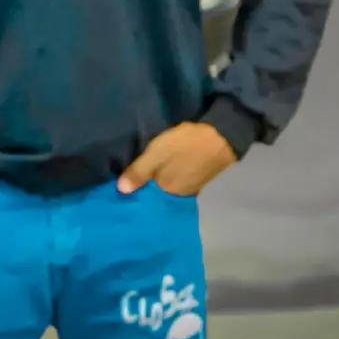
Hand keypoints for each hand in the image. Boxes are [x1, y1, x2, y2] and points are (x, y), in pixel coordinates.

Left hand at [117, 122, 237, 197]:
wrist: (220, 137)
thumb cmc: (186, 145)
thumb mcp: (157, 153)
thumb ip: (139, 171)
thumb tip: (120, 191)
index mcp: (167, 193)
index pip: (145, 201)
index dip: (132, 197)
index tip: (117, 194)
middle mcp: (177, 196)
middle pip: (154, 198)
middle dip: (142, 192)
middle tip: (125, 185)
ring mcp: (188, 189)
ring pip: (164, 191)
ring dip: (153, 187)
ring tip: (138, 180)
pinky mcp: (194, 180)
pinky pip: (174, 185)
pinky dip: (165, 181)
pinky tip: (158, 175)